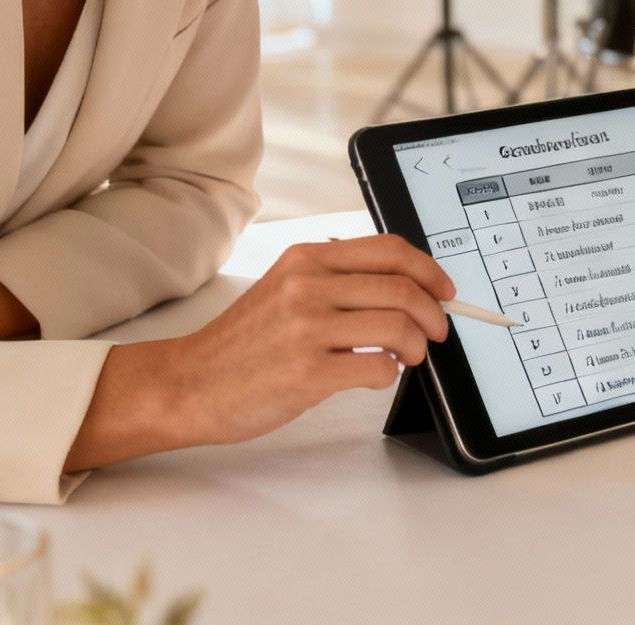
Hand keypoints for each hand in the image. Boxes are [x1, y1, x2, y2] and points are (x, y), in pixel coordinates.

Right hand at [76, 234, 455, 464]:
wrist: (189, 383)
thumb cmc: (241, 343)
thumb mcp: (283, 287)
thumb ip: (334, 278)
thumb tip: (401, 282)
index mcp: (306, 259)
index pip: (390, 250)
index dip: (430, 270)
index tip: (445, 290)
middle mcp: (308, 287)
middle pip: (402, 288)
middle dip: (434, 313)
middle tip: (437, 331)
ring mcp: (307, 329)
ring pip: (398, 328)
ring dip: (416, 346)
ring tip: (408, 357)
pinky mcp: (308, 372)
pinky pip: (378, 369)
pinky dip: (389, 374)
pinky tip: (377, 374)